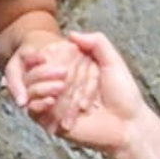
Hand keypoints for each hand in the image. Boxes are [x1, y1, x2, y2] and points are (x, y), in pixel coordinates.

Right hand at [20, 31, 148, 155]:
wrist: (127, 124)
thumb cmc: (124, 94)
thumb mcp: (113, 62)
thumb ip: (97, 43)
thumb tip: (71, 34)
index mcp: (71, 70)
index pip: (49, 58)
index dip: (44, 55)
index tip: (45, 52)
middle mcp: (60, 85)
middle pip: (36, 74)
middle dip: (43, 72)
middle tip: (63, 73)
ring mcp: (54, 104)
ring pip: (32, 91)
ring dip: (41, 87)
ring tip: (61, 87)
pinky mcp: (51, 121)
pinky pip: (33, 112)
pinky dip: (38, 104)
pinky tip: (51, 100)